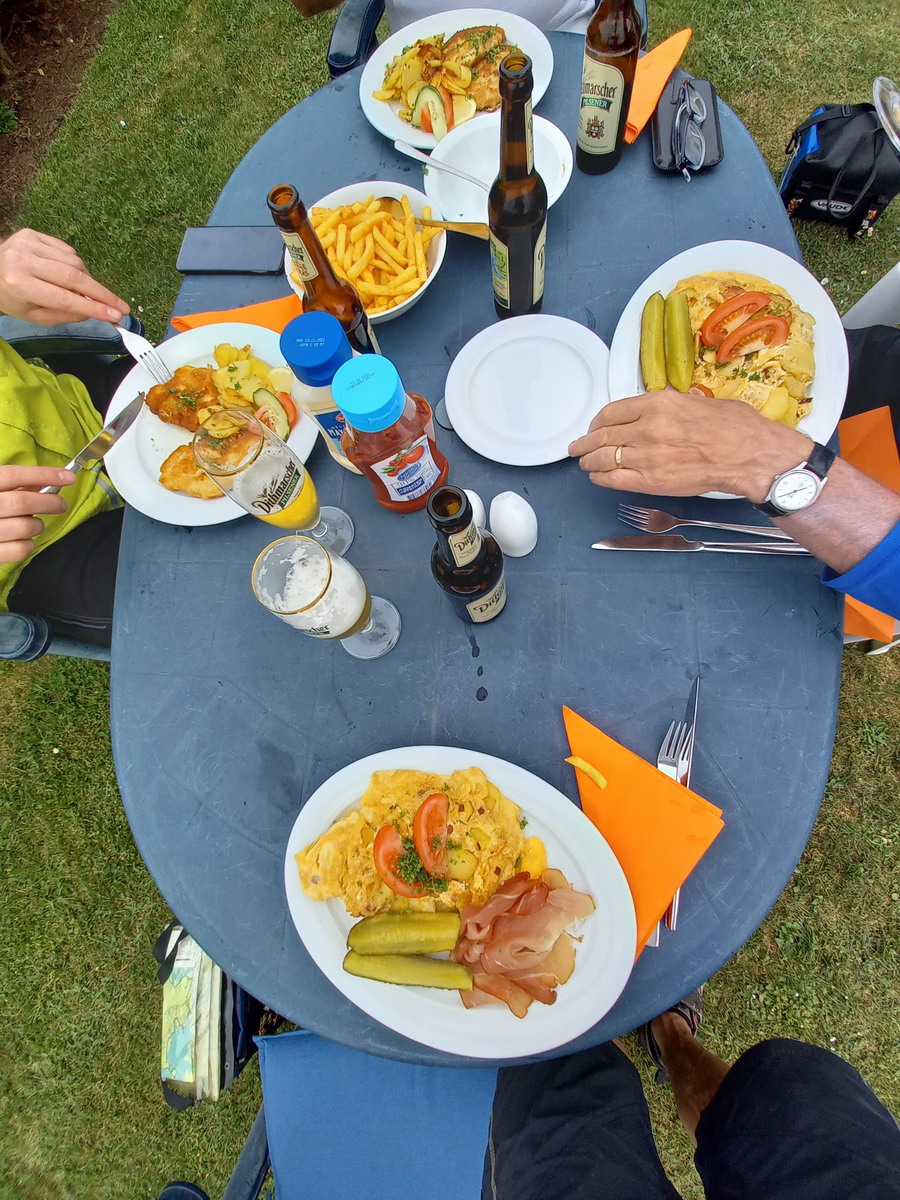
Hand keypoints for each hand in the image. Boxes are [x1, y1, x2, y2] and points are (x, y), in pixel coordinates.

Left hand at [0, 229, 129, 324]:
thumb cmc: (11, 298)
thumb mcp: (34, 315)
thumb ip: (64, 315)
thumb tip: (95, 311)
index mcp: (20, 285)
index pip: (64, 298)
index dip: (93, 307)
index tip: (116, 315)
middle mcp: (23, 260)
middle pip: (73, 276)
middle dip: (101, 293)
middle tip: (121, 306)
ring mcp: (28, 243)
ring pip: (74, 262)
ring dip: (87, 279)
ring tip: (87, 291)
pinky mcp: (32, 233)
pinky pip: (67, 250)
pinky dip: (76, 265)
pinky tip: (71, 274)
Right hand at [0, 465, 76, 563]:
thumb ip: (9, 485)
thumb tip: (42, 482)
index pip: (12, 475)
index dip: (42, 474)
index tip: (68, 476)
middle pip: (22, 502)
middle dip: (48, 502)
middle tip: (60, 504)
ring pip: (24, 527)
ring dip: (37, 525)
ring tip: (34, 524)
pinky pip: (20, 550)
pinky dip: (29, 545)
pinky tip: (25, 541)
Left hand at [568, 389, 810, 502]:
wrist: (750, 456)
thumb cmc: (736, 428)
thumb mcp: (701, 401)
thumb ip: (677, 405)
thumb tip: (669, 407)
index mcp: (659, 403)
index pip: (613, 411)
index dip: (598, 421)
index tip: (594, 426)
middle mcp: (647, 427)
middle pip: (603, 435)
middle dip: (586, 443)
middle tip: (578, 447)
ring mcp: (647, 455)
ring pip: (604, 458)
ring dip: (589, 461)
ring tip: (584, 463)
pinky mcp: (651, 481)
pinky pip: (614, 479)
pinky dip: (601, 478)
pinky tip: (597, 476)